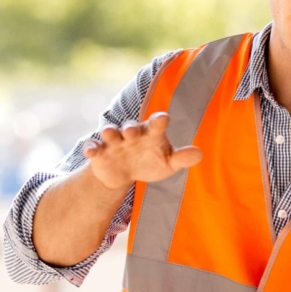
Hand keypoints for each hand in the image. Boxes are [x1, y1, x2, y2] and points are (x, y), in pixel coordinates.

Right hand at [82, 112, 201, 190]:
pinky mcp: (99, 151)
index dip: (159, 120)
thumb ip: (182, 158)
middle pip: (130, 127)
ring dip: (109, 132)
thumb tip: (199, 154)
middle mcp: (132, 134)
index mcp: (151, 134)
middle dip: (130, 128)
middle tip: (132, 131)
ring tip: (109, 133)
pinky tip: (90, 152)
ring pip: (110, 132)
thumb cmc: (150, 162)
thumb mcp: (168, 164)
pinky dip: (90, 147)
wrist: (124, 173)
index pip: (156, 124)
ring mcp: (114, 142)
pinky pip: (92, 146)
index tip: (163, 118)